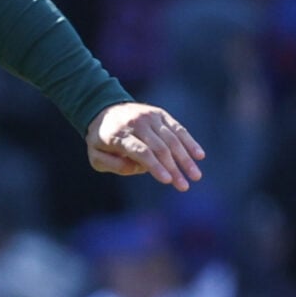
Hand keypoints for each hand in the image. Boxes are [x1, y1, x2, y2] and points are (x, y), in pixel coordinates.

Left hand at [87, 102, 205, 190]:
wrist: (104, 110)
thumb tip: (138, 168)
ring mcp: (150, 117)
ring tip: (196, 176)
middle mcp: (137, 123)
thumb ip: (113, 165)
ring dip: (186, 159)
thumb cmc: (101, 140)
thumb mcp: (96, 156)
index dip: (155, 166)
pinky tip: (199, 155)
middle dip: (174, 168)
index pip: (141, 151)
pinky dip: (189, 142)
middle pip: (160, 148)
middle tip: (184, 186)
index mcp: (119, 135)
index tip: (167, 181)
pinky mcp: (160, 114)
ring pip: (172, 139)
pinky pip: (178, 129)